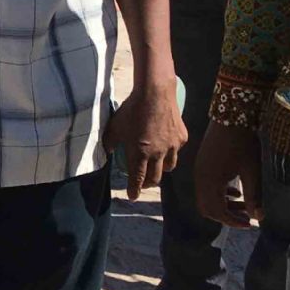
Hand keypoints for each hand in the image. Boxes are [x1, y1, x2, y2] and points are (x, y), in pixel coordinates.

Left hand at [104, 77, 188, 199]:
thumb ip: (109, 142)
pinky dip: (170, 152)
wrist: (155, 93)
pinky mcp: (182, 138)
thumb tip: (107, 152)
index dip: (134, 189)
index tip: (132, 196)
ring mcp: (172, 147)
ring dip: (161, 170)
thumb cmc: (131, 110)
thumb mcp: (114, 127)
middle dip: (148, 184)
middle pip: (155, 178)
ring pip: (169, 167)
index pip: (137, 178)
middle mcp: (158, 154)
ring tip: (155, 167)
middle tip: (142, 183)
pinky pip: (176, 151)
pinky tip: (164, 146)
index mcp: (140, 153)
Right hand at [194, 121, 262, 227]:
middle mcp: (201, 178)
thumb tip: (258, 218)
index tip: (250, 224)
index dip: (233, 221)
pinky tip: (235, 192)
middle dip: (226, 216)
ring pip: (206, 198)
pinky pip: (205, 187)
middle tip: (246, 217)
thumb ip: (254, 196)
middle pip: (208, 208)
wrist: (231, 117)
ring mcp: (199, 171)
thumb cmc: (244, 144)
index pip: (218, 212)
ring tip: (243, 205)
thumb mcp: (252, 171)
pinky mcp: (202, 165)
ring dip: (223, 205)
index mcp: (211, 181)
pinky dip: (218, 195)